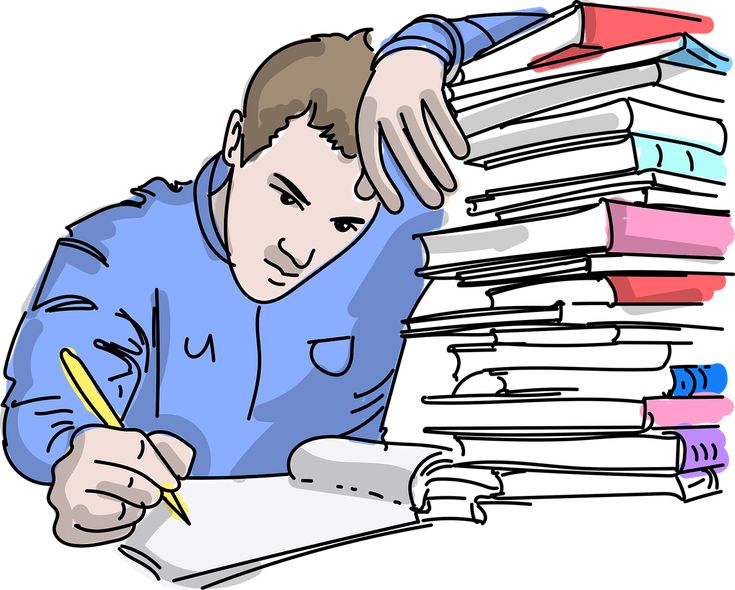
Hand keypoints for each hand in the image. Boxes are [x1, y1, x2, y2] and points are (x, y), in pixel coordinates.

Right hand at [48, 426, 193, 545]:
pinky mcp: (65, 528)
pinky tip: (119, 515)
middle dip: (151, 491)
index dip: (161, 468)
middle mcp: (72, 467)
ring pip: (123, 510)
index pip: (136, 449)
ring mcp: (64, 498)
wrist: (77, 479)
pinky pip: (110, 533)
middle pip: (131, 482)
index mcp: (93, 439)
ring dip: (137, 509)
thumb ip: (168, 448)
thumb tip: (182, 468)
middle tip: (152, 494)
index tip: (172, 482)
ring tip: (130, 502)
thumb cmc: (117, 462)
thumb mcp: (141, 445)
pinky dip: (124, 527)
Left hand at [356, 49, 467, 211]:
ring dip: (439, 165)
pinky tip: (461, 154)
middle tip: (433, 204)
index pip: (371, 158)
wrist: (406, 52)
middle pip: (401, 151)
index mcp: (366, 120)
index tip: (396, 207)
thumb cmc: (387, 99)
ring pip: (424, 137)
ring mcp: (406, 93)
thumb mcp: (374, 125)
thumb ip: (370, 160)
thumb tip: (362, 196)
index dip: (382, 184)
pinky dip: (452, 134)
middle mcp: (383, 106)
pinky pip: (442, 114)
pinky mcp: (429, 83)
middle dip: (418, 180)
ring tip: (451, 187)